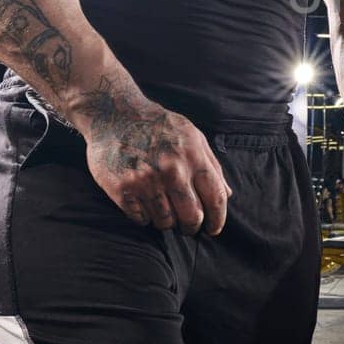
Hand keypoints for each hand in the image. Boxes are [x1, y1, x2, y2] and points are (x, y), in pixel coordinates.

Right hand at [75, 79, 231, 234]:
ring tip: (164, 212)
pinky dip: (145, 217)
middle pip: (192, 216)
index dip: (218, 219)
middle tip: (189, 227)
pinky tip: (144, 205)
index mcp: (193, 157)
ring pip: (165, 222)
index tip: (214, 229)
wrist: (115, 114)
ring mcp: (145, 181)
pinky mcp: (122, 189)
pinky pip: (141, 219)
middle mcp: (171, 170)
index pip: (215, 199)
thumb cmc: (159, 126)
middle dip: (193, 227)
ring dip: (168, 222)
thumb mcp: (193, 136)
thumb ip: (212, 166)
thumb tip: (227, 195)